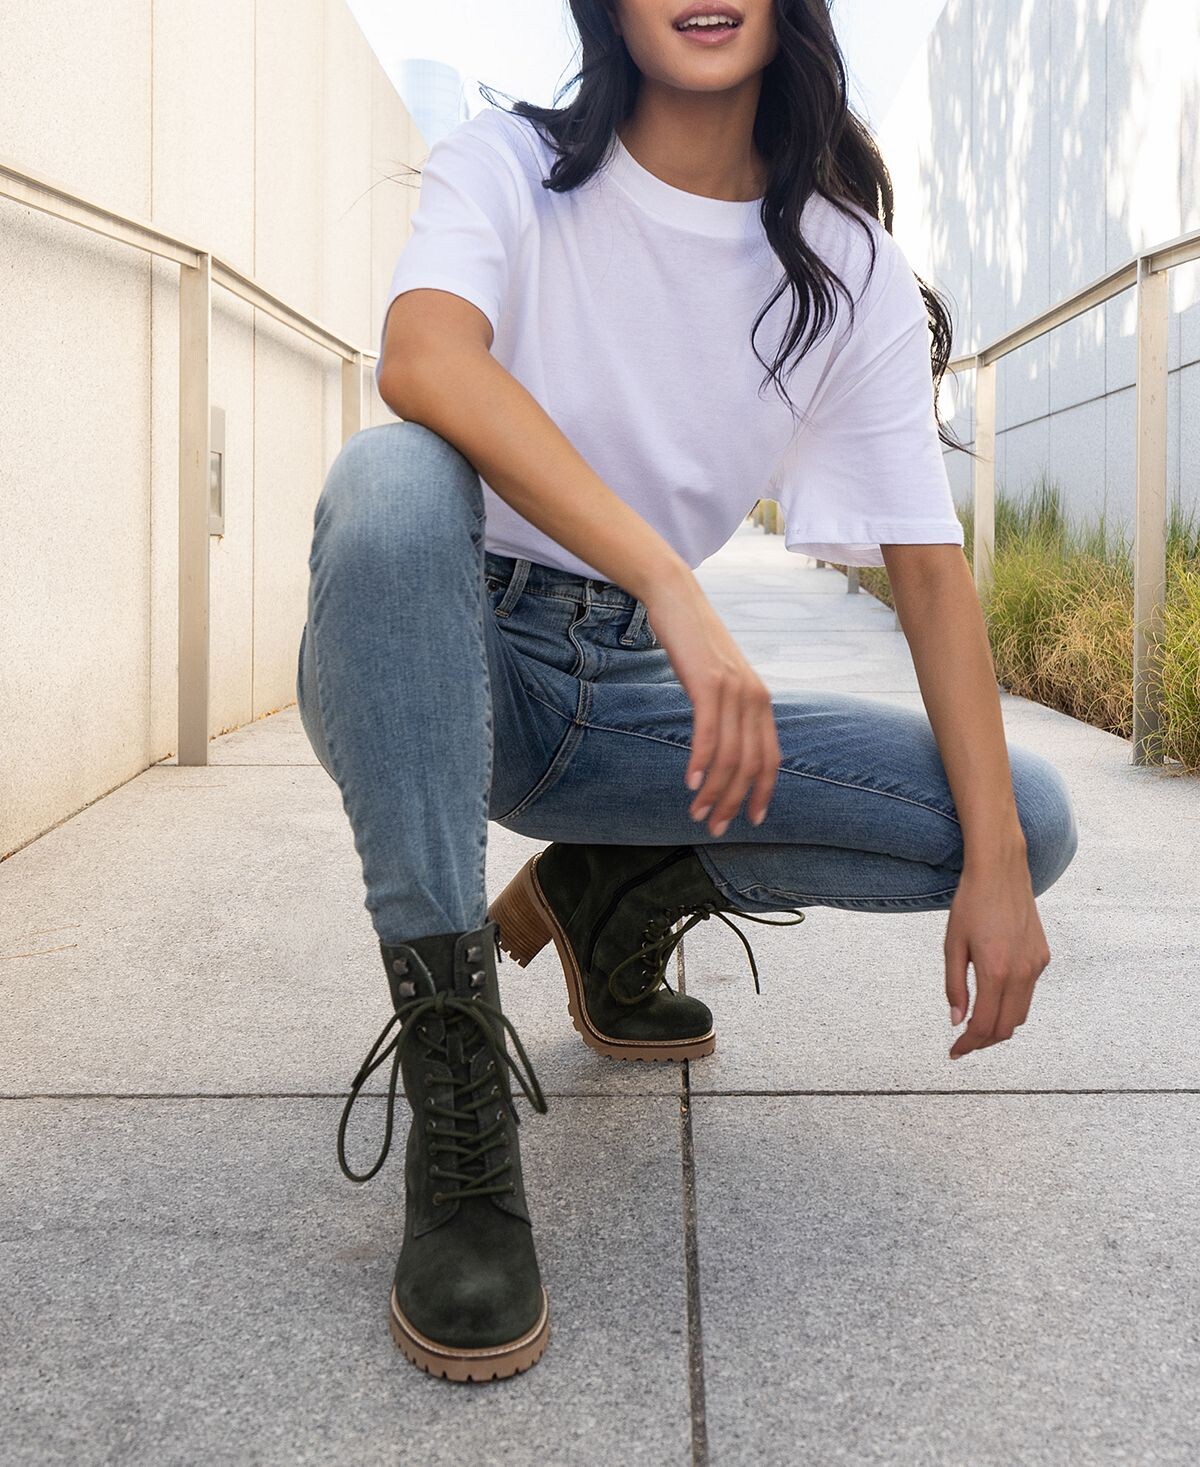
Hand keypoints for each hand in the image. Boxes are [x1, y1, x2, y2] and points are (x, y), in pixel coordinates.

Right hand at [643, 571, 780, 834]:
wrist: (677, 599)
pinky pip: (709, 734)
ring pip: (730, 756)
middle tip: (715, 827)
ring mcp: (734, 690)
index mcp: (760, 700)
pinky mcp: (709, 683)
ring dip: (715, 792)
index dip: (762, 793)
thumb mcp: (718, 679)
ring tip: (698, 814)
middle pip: (751, 765)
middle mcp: (755, 697)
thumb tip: (722, 746)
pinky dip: (700, 763)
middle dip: (735, 802)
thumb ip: (728, 710)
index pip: (770, 758)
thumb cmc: (693, 643)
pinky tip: (691, 784)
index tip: (751, 820)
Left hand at [944, 847, 1050, 1058]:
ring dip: (1000, 1025)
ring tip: (977, 1025)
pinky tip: (994, 997)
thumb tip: (957, 1021)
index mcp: (996, 971)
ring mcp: (1036, 965)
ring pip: (1021, 1013)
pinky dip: (1011, 1003)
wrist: (1001, 871)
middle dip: (985, 1041)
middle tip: (964, 1043)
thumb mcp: (952, 945)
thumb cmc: (971, 904)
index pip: (985, 1025)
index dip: (969, 1044)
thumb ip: (955, 986)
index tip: (954, 1051)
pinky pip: (1028, 992)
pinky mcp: (1043, 957)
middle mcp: (1022, 973)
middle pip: (1007, 1027)